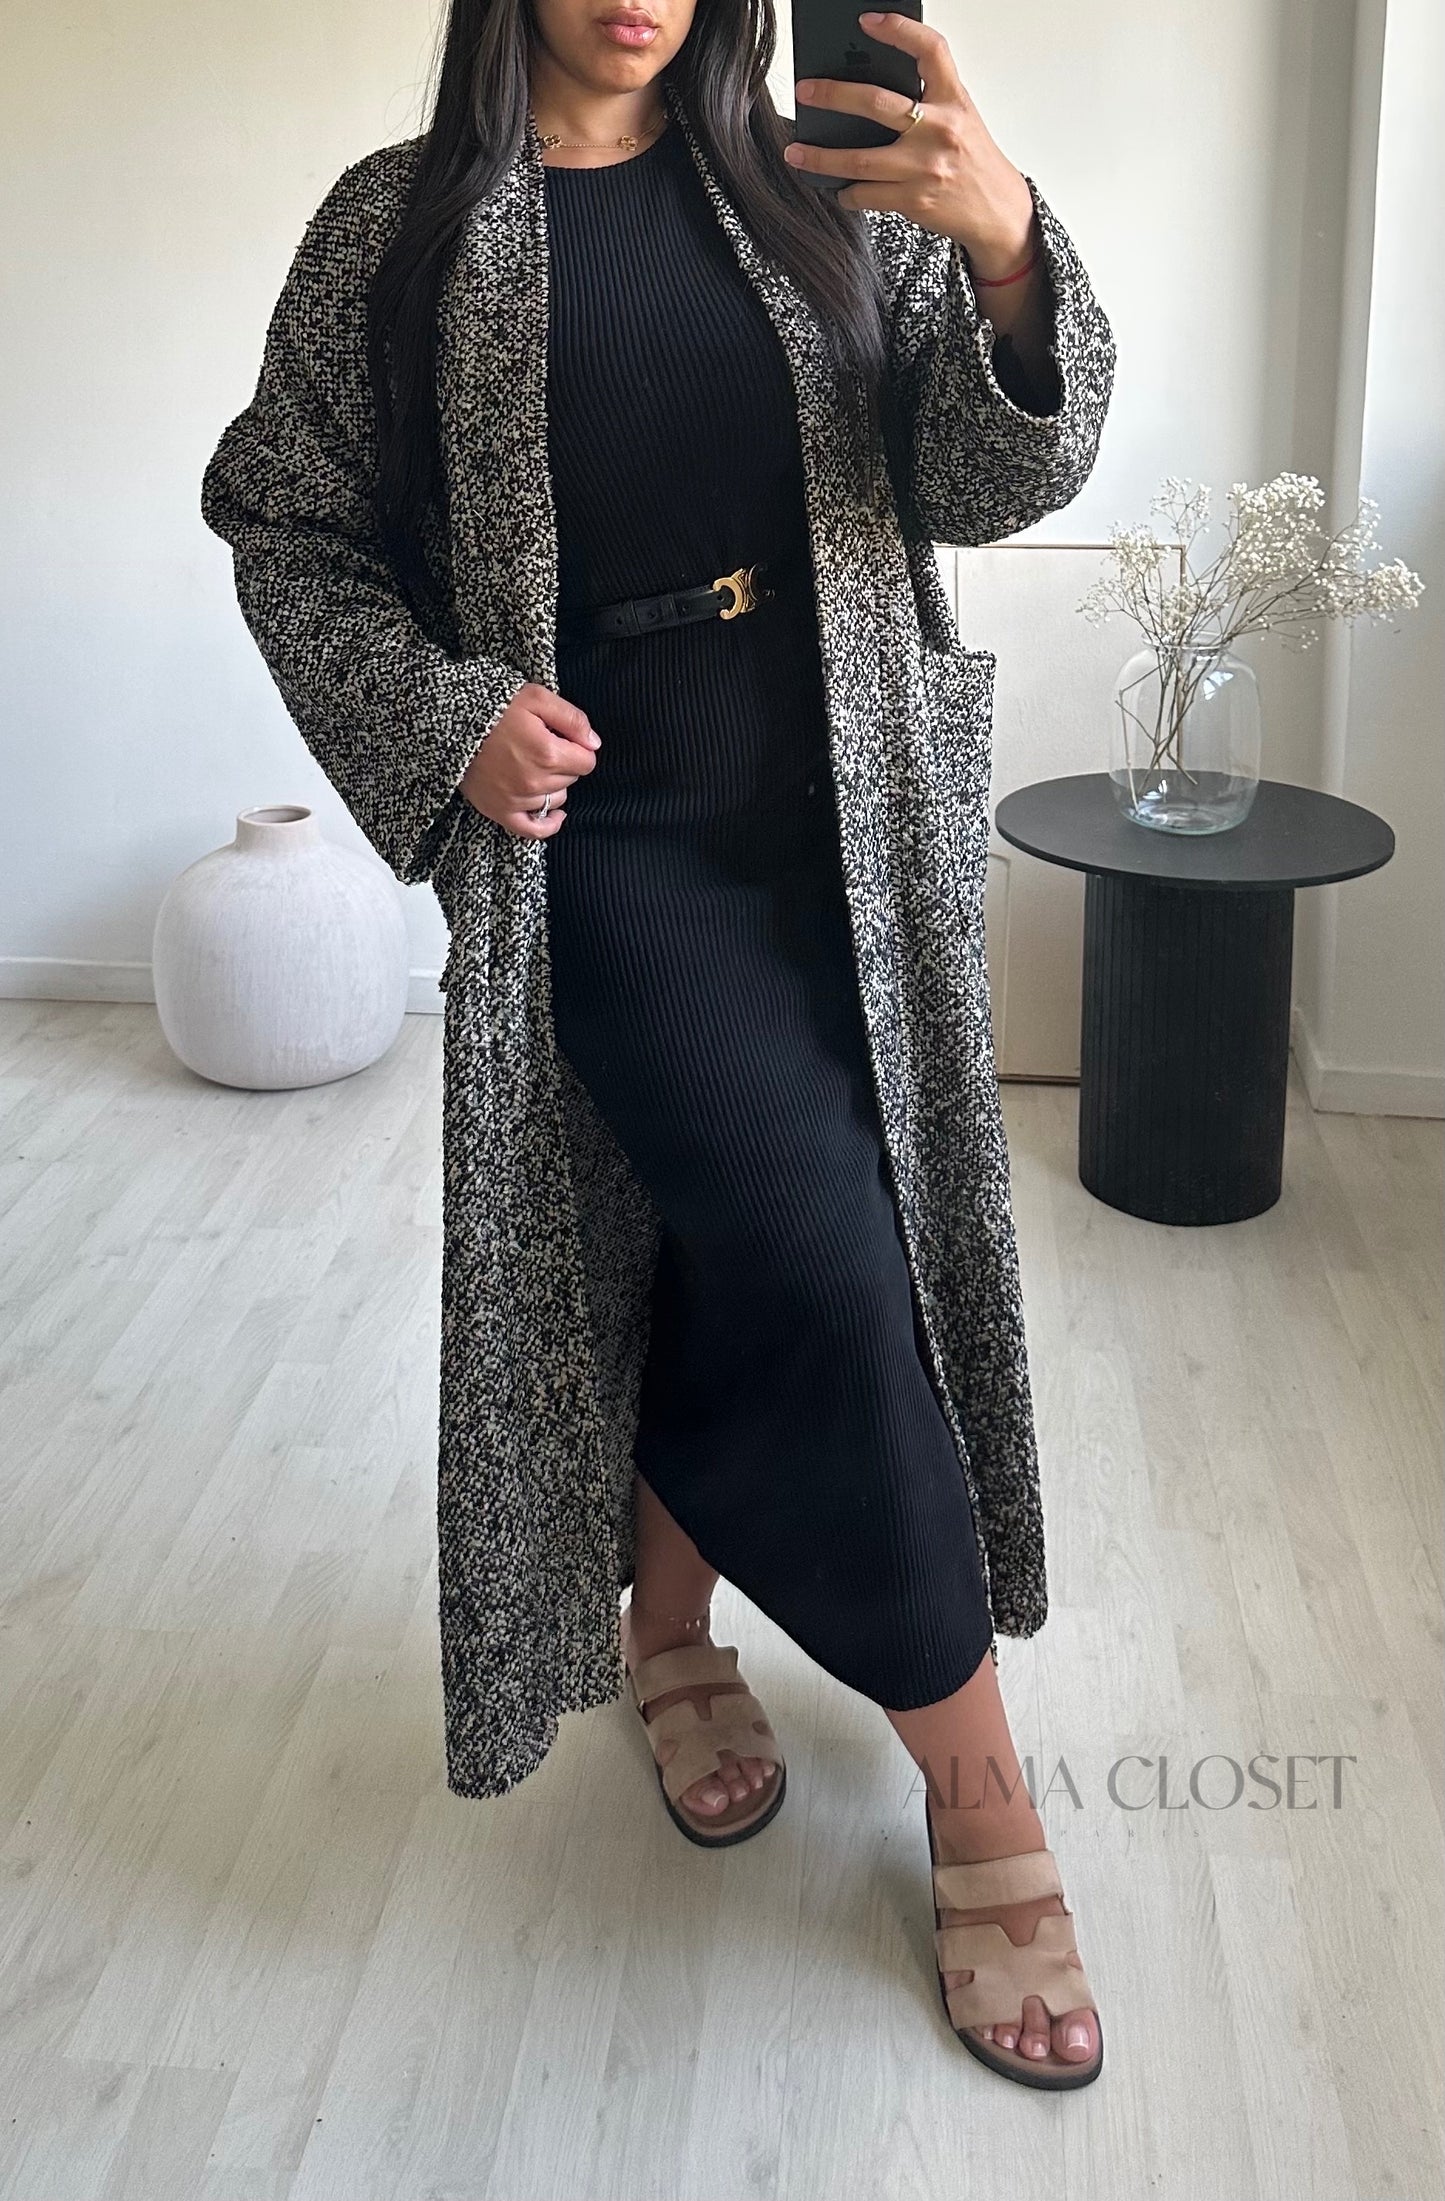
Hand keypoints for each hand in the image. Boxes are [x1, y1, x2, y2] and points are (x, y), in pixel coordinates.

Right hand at [460, 680, 599, 837]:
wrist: (453, 723)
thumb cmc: (496, 707)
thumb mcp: (537, 697)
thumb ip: (572, 719)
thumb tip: (594, 743)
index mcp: (548, 753)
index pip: (587, 762)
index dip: (579, 748)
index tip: (564, 739)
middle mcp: (535, 782)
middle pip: (571, 780)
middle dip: (564, 763)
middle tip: (542, 746)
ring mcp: (518, 800)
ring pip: (556, 799)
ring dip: (553, 785)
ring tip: (533, 765)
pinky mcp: (501, 811)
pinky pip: (534, 830)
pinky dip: (549, 824)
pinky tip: (556, 814)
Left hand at [785, 10, 1037, 278]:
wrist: (997, 209)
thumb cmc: (973, 159)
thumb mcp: (961, 116)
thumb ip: (927, 99)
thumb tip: (869, 90)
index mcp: (953, 99)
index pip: (930, 50)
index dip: (899, 30)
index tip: (867, 21)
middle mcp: (940, 130)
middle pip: (877, 104)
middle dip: (834, 96)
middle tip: (805, 92)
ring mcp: (924, 168)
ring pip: (861, 159)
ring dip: (822, 157)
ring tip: (796, 152)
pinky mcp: (914, 200)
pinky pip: (867, 195)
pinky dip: (847, 193)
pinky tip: (839, 189)